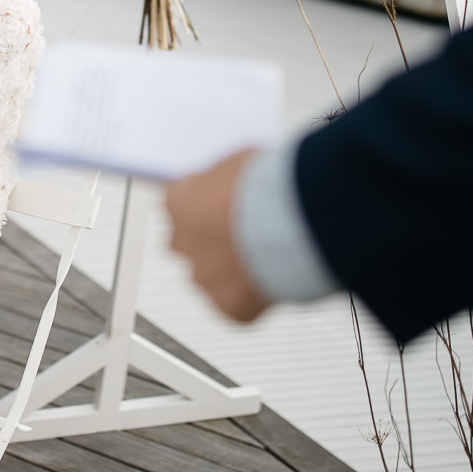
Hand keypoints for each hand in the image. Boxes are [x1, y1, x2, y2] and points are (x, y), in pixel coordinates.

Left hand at [166, 149, 271, 323]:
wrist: (294, 222)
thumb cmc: (269, 187)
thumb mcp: (239, 166)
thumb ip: (222, 184)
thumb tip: (227, 189)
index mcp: (178, 202)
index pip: (180, 205)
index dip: (207, 207)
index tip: (225, 208)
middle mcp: (181, 241)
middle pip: (190, 242)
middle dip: (213, 241)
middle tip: (245, 234)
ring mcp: (202, 276)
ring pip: (211, 275)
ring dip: (231, 269)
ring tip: (267, 255)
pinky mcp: (226, 305)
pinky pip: (235, 301)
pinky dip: (252, 294)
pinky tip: (274, 275)